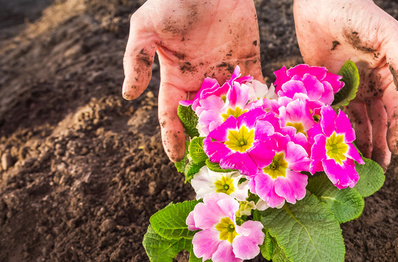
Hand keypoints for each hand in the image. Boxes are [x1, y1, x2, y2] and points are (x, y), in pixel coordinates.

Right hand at [122, 0, 261, 161]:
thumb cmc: (173, 1)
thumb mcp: (145, 28)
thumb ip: (136, 60)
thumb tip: (128, 96)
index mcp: (175, 76)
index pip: (172, 114)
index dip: (173, 137)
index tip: (177, 160)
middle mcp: (201, 78)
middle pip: (205, 117)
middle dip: (209, 140)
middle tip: (218, 166)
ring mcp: (226, 70)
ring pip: (232, 106)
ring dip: (239, 128)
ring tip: (247, 154)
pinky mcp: (248, 59)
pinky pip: (256, 86)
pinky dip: (262, 103)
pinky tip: (269, 124)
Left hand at [293, 0, 397, 168]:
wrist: (322, 0)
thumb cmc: (359, 12)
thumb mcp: (388, 35)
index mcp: (388, 74)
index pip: (397, 109)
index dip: (397, 131)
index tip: (395, 151)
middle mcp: (370, 84)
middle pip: (378, 122)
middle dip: (379, 145)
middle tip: (377, 170)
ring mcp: (348, 87)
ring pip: (355, 122)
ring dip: (357, 144)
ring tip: (356, 166)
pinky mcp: (326, 87)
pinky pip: (331, 113)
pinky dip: (332, 130)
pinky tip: (331, 148)